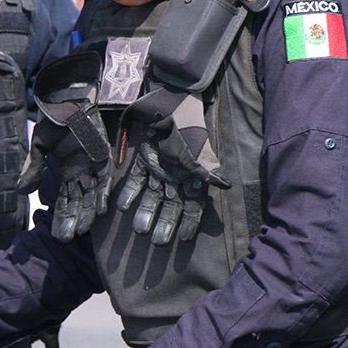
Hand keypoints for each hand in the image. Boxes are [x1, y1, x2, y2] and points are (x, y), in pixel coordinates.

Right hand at [18, 120, 110, 240]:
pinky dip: (102, 194)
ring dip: (87, 214)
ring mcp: (94, 166)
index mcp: (66, 172)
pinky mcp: (105, 157)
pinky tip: (99, 210)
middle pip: (77, 203)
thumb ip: (33, 167)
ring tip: (82, 231)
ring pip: (91, 196)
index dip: (60, 217)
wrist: (71, 97)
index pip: (63, 200)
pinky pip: (105, 180)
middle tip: (67, 241)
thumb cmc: (56, 118)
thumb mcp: (40, 145)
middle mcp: (81, 173)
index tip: (57, 235)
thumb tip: (21, 191)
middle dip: (73, 221)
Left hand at [117, 91, 228, 243]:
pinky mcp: (144, 162)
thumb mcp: (198, 151)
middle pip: (171, 205)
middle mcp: (177, 178)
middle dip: (166, 222)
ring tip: (140, 229)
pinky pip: (137, 181)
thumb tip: (224, 186)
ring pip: (153, 197)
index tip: (184, 238)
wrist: (170, 105)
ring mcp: (160, 171)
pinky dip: (130, 193)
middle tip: (158, 242)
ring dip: (147, 212)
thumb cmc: (188, 130)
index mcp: (193, 177)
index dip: (190, 221)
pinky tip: (123, 206)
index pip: (194, 205)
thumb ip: (207, 171)